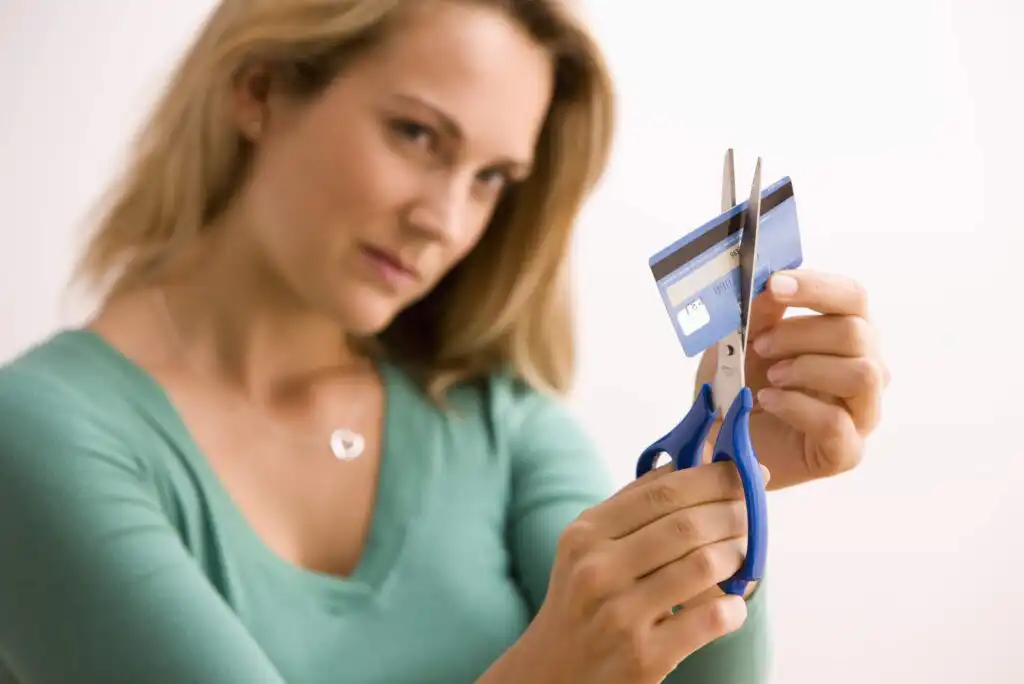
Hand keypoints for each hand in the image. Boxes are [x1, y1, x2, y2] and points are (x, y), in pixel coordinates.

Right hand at [479, 461, 769, 683]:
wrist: (552, 673)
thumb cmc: (580, 599)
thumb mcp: (586, 547)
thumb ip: (630, 504)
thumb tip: (688, 460)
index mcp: (585, 535)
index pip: (662, 492)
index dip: (711, 477)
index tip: (743, 472)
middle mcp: (598, 571)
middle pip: (687, 525)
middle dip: (734, 513)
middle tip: (752, 512)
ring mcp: (621, 616)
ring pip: (704, 566)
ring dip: (738, 554)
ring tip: (744, 553)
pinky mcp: (645, 657)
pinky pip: (710, 619)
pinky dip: (733, 607)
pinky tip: (732, 603)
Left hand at [696, 269, 889, 488]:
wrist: (719, 443)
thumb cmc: (738, 388)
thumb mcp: (740, 341)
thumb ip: (760, 312)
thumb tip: (772, 284)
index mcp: (846, 334)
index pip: (852, 297)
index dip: (816, 286)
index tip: (774, 285)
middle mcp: (865, 369)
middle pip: (859, 333)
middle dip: (800, 332)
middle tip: (759, 344)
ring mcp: (862, 413)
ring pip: (863, 373)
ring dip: (807, 367)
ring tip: (770, 377)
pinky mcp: (847, 451)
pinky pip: (837, 421)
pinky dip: (796, 406)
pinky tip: (768, 401)